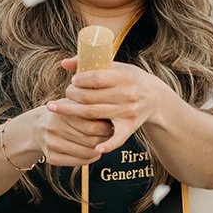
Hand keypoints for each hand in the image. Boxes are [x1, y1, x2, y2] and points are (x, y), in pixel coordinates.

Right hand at [11, 103, 111, 168]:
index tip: (113, 126)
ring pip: (87, 153)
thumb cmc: (64, 113)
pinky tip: (94, 152)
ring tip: (104, 144)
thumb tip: (114, 117)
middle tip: (112, 136)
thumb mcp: (73, 104)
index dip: (107, 128)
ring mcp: (52, 144)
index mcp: (63, 113)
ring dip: (99, 150)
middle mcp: (55, 129)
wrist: (37, 127)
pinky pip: (79, 162)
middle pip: (91, 141)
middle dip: (105, 140)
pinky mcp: (51, 158)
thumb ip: (90, 108)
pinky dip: (90, 159)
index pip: (93, 126)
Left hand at [45, 58, 166, 157]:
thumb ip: (89, 63)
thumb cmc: (129, 79)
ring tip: (58, 109)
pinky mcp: (130, 127)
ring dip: (72, 112)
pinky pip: (118, 138)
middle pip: (90, 98)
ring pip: (93, 115)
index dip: (80, 80)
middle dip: (72, 96)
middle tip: (65, 94)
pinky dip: (108, 145)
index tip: (73, 81)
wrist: (154, 97)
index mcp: (124, 77)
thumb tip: (63, 63)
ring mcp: (128, 112)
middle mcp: (127, 95)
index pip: (96, 78)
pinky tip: (96, 148)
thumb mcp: (115, 66)